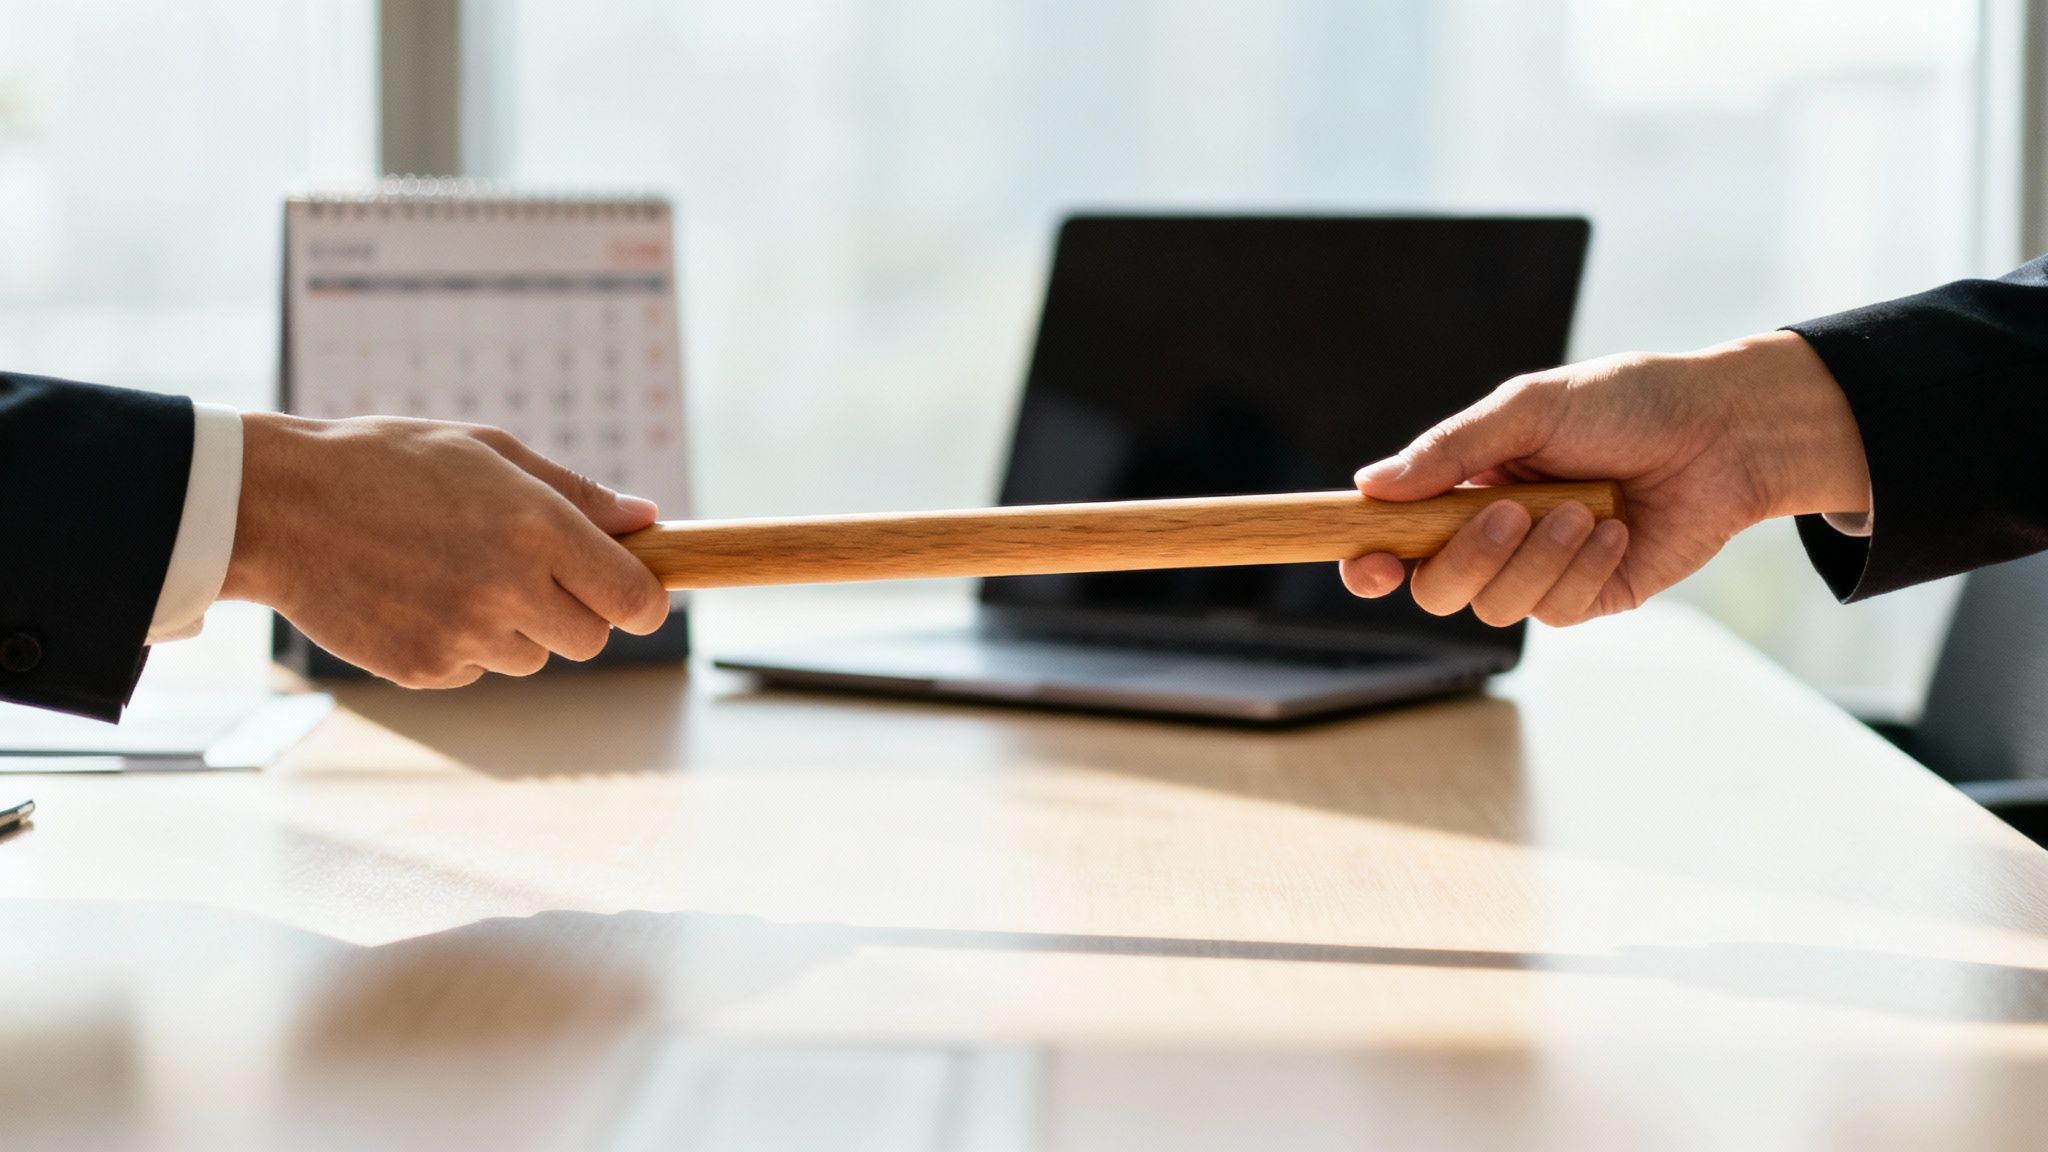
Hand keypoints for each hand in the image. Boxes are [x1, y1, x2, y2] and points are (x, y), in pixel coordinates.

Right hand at [221, 414, 669, 686]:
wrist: (279, 506)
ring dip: (513, 628)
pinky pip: (475, 671)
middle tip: (527, 573)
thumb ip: (575, 493)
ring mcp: (464, 635)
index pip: (634, 600)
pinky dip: (460, 646)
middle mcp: (508, 588)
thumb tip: (648, 520)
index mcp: (537, 528)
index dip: (642, 600)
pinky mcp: (424, 669)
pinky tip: (418, 597)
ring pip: (531, 658)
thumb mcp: (488, 451)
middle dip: (575, 613)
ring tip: (454, 573)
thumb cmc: (388, 464)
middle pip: (590, 639)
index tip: (631, 593)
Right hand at [1339, 330, 1869, 625]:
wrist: (1722, 431)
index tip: (1369, 562)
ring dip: (1537, 556)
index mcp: (1464, 487)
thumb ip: (1449, 450)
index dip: (1369, 559)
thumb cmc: (1625, 404)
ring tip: (1586, 506)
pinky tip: (1616, 530)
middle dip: (1466, 557)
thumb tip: (1370, 485)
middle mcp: (1492, 536)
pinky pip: (1555, 610)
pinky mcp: (1588, 597)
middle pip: (1435, 588)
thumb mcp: (1528, 408)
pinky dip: (1584, 566)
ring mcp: (1538, 572)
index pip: (1394, 538)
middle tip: (1508, 511)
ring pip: (1494, 606)